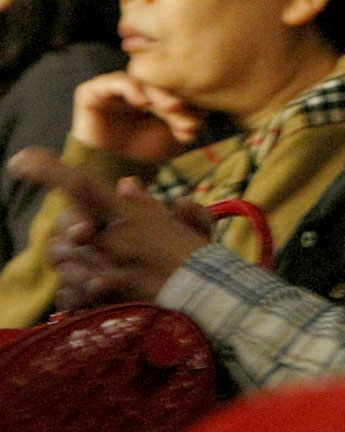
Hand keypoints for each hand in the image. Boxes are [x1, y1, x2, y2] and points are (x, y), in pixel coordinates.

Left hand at [9, 147, 210, 308]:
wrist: (209, 296)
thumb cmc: (201, 259)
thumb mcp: (186, 222)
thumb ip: (150, 203)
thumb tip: (126, 184)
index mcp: (128, 215)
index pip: (80, 186)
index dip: (47, 169)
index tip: (20, 160)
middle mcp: (110, 238)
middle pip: (62, 232)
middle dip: (69, 237)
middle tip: (85, 242)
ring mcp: (103, 269)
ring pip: (62, 264)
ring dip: (74, 269)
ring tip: (100, 274)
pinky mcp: (101, 299)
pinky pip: (69, 296)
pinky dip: (78, 297)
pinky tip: (99, 298)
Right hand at [71, 71, 207, 163]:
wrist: (113, 171)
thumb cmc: (145, 151)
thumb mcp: (174, 134)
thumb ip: (190, 116)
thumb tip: (208, 103)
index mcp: (151, 92)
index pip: (172, 86)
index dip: (186, 100)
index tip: (197, 120)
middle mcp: (133, 86)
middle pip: (158, 83)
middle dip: (174, 99)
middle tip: (184, 111)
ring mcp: (113, 87)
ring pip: (141, 81)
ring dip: (158, 94)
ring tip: (171, 107)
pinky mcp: (92, 91)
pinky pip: (114, 82)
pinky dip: (131, 88)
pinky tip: (142, 102)